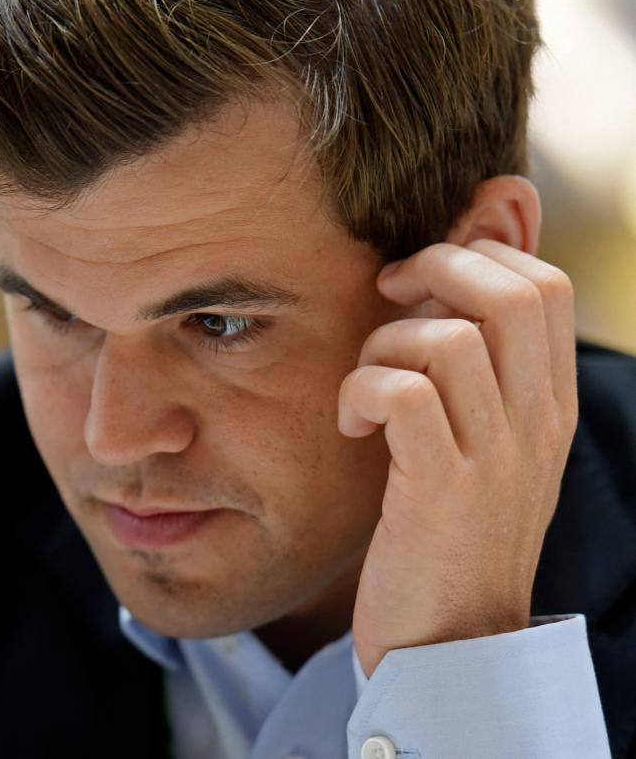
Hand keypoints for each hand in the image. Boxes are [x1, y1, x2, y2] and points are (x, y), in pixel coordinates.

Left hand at [338, 239, 577, 677]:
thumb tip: (431, 298)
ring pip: (448, 337)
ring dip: (385, 343)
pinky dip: (361, 392)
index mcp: (548, 407)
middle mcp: (535, 424)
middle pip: (512, 290)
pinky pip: (404, 395)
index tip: (417, 283)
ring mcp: (495, 459)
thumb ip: (477, 379)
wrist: (452, 645)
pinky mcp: (440, 492)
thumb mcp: (485, 450)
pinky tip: (353, 429)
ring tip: (365, 389)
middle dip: (435, 268)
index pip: (545, 284)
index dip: (475, 255)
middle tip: (387, 299)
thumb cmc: (449, 537)